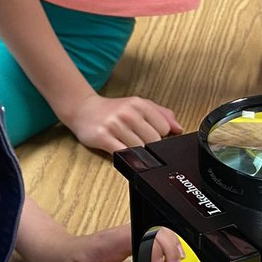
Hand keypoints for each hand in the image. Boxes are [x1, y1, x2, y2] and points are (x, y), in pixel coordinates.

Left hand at [34, 223, 183, 261]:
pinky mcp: (127, 241)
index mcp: (112, 241)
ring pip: (157, 232)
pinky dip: (163, 249)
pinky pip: (151, 239)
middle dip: (172, 248)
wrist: (52, 251)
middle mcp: (121, 235)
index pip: (145, 237)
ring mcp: (125, 236)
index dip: (158, 251)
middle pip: (157, 231)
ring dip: (171, 247)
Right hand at [65, 91, 182, 152]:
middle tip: (138, 141)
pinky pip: (122, 153)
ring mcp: (115, 125)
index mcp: (139, 104)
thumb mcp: (139, 105)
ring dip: (136, 152)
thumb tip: (179, 129)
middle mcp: (127, 113)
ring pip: (139, 149)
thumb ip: (162, 115)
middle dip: (149, 146)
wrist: (83, 109)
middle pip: (153, 141)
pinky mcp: (103, 137)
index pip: (164, 129)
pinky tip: (122, 151)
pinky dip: (125, 157)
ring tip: (128, 144)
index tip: (150, 135)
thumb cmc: (113, 109)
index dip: (159, 136)